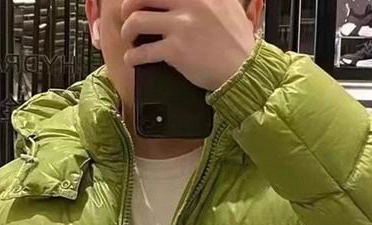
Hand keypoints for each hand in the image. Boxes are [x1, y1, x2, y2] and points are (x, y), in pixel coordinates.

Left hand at [121, 0, 256, 91]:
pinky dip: (133, 56)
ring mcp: (181, 26)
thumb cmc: (237, 43)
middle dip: (130, 5)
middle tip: (129, 14)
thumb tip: (188, 1)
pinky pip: (144, 51)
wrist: (243, 70)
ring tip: (129, 37)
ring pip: (137, 20)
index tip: (143, 1)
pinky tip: (132, 59)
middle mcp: (190, 2)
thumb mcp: (228, 6)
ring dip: (128, 30)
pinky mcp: (176, 51)